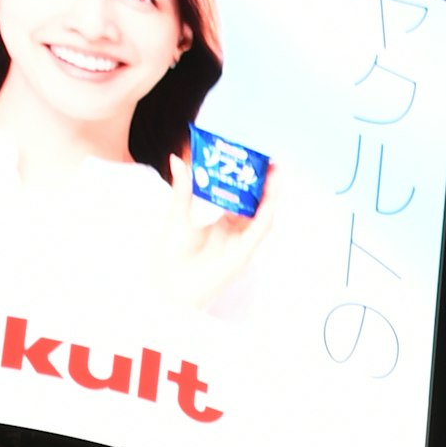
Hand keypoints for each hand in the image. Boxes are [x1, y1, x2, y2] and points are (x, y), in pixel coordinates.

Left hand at [160, 151, 279, 312]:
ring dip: (271, 194)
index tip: (250, 160)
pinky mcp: (243, 254)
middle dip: (264, 183)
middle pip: (255, 205)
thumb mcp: (177, 215)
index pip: (240, 199)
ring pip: (262, 215)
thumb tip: (177, 160)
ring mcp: (241, 243)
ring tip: (275, 171)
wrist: (170, 286)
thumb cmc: (172, 257)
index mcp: (221, 224)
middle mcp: (235, 233)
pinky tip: (269, 196)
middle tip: (268, 160)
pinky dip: (266, 213)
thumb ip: (183, 189)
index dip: (248, 181)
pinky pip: (260, 230)